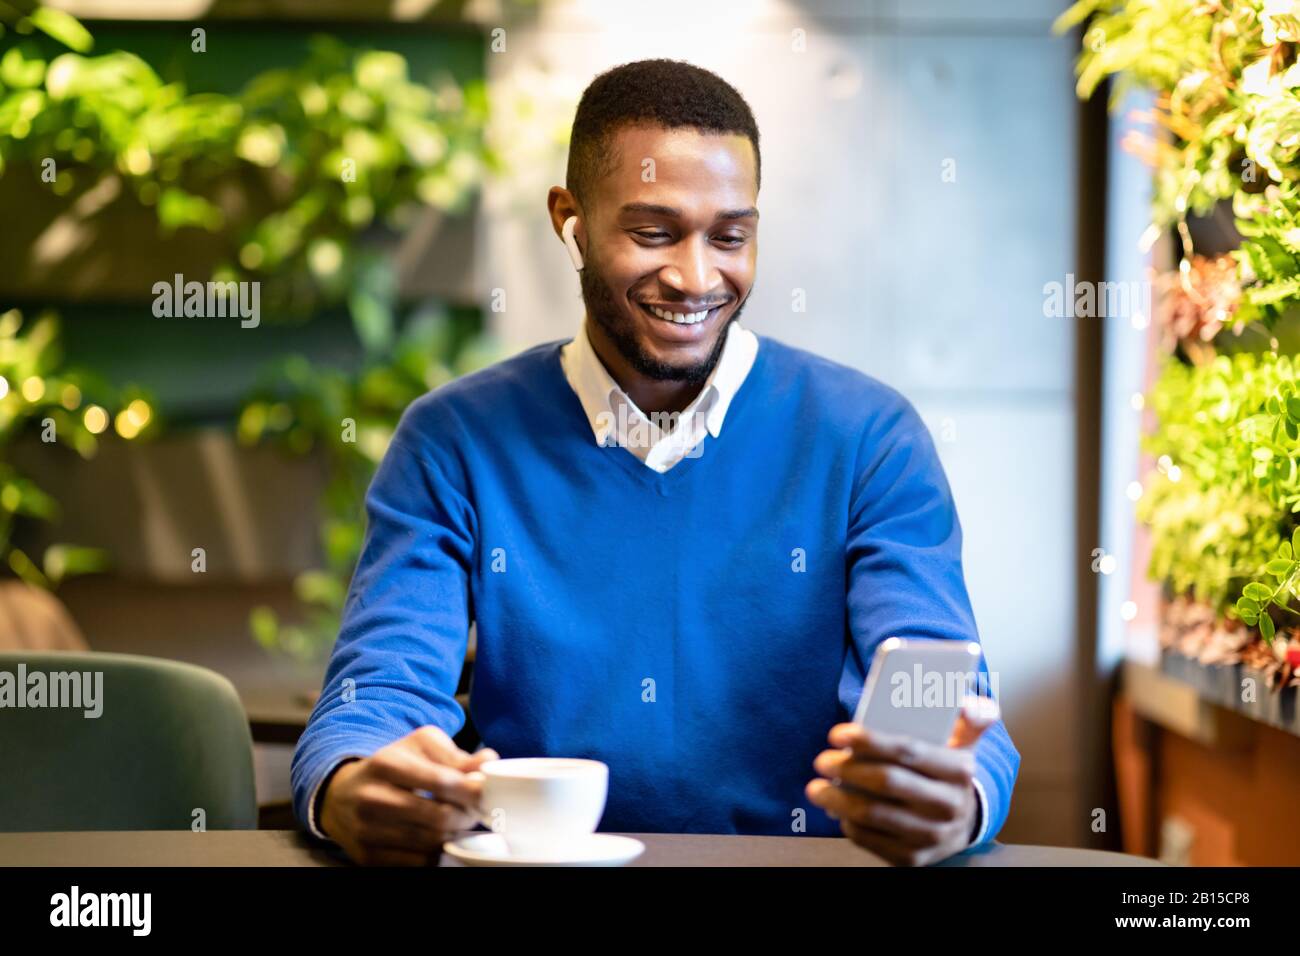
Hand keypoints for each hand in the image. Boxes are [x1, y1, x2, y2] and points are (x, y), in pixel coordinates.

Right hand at [319, 726, 498, 865]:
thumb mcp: (418, 747)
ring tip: (457, 822)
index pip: (441, 782)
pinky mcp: (367, 857)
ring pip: (430, 844)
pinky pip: (417, 863)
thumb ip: (455, 755)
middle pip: (439, 818)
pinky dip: (435, 852)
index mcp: (386, 764)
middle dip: (466, 816)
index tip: (487, 793)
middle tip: (474, 811)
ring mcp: (367, 831)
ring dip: (453, 835)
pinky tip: (437, 838)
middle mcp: (372, 798)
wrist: (340, 796)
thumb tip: (489, 762)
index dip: (472, 791)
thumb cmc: (390, 766)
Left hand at [805, 696, 998, 865]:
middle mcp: (948, 805)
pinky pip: (869, 839)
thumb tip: (965, 701)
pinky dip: (846, 822)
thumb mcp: (964, 742)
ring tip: (816, 787)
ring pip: (873, 814)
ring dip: (837, 798)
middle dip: (847, 769)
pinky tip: (836, 809)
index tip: (838, 734)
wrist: (962, 824)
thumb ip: (971, 716)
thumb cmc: (946, 772)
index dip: (869, 741)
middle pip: (887, 782)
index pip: (908, 751)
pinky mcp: (913, 858)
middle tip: (822, 761)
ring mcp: (931, 835)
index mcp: (959, 770)